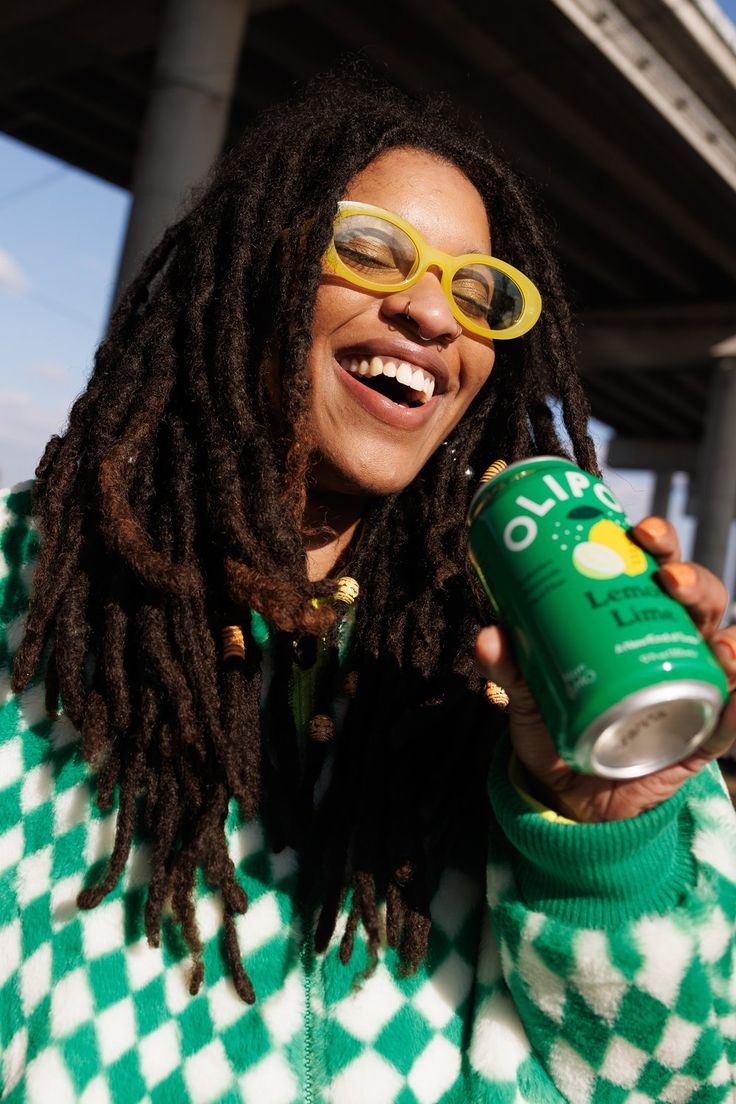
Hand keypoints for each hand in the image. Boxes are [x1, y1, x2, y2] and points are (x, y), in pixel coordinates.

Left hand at [475, 516, 735, 821]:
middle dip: (695, 581)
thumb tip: (488, 634)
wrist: (567, 795)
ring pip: (727, 652)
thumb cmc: (555, 724)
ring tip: (717, 644)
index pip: (657, 568)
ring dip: (730, 643)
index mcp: (635, 618)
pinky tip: (735, 699)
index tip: (638, 530)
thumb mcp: (527, 692)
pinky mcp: (700, 739)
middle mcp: (672, 645)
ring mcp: (692, 689)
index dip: (658, 543)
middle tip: (670, 579)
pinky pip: (729, 724)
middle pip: (701, 601)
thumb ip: (509, 665)